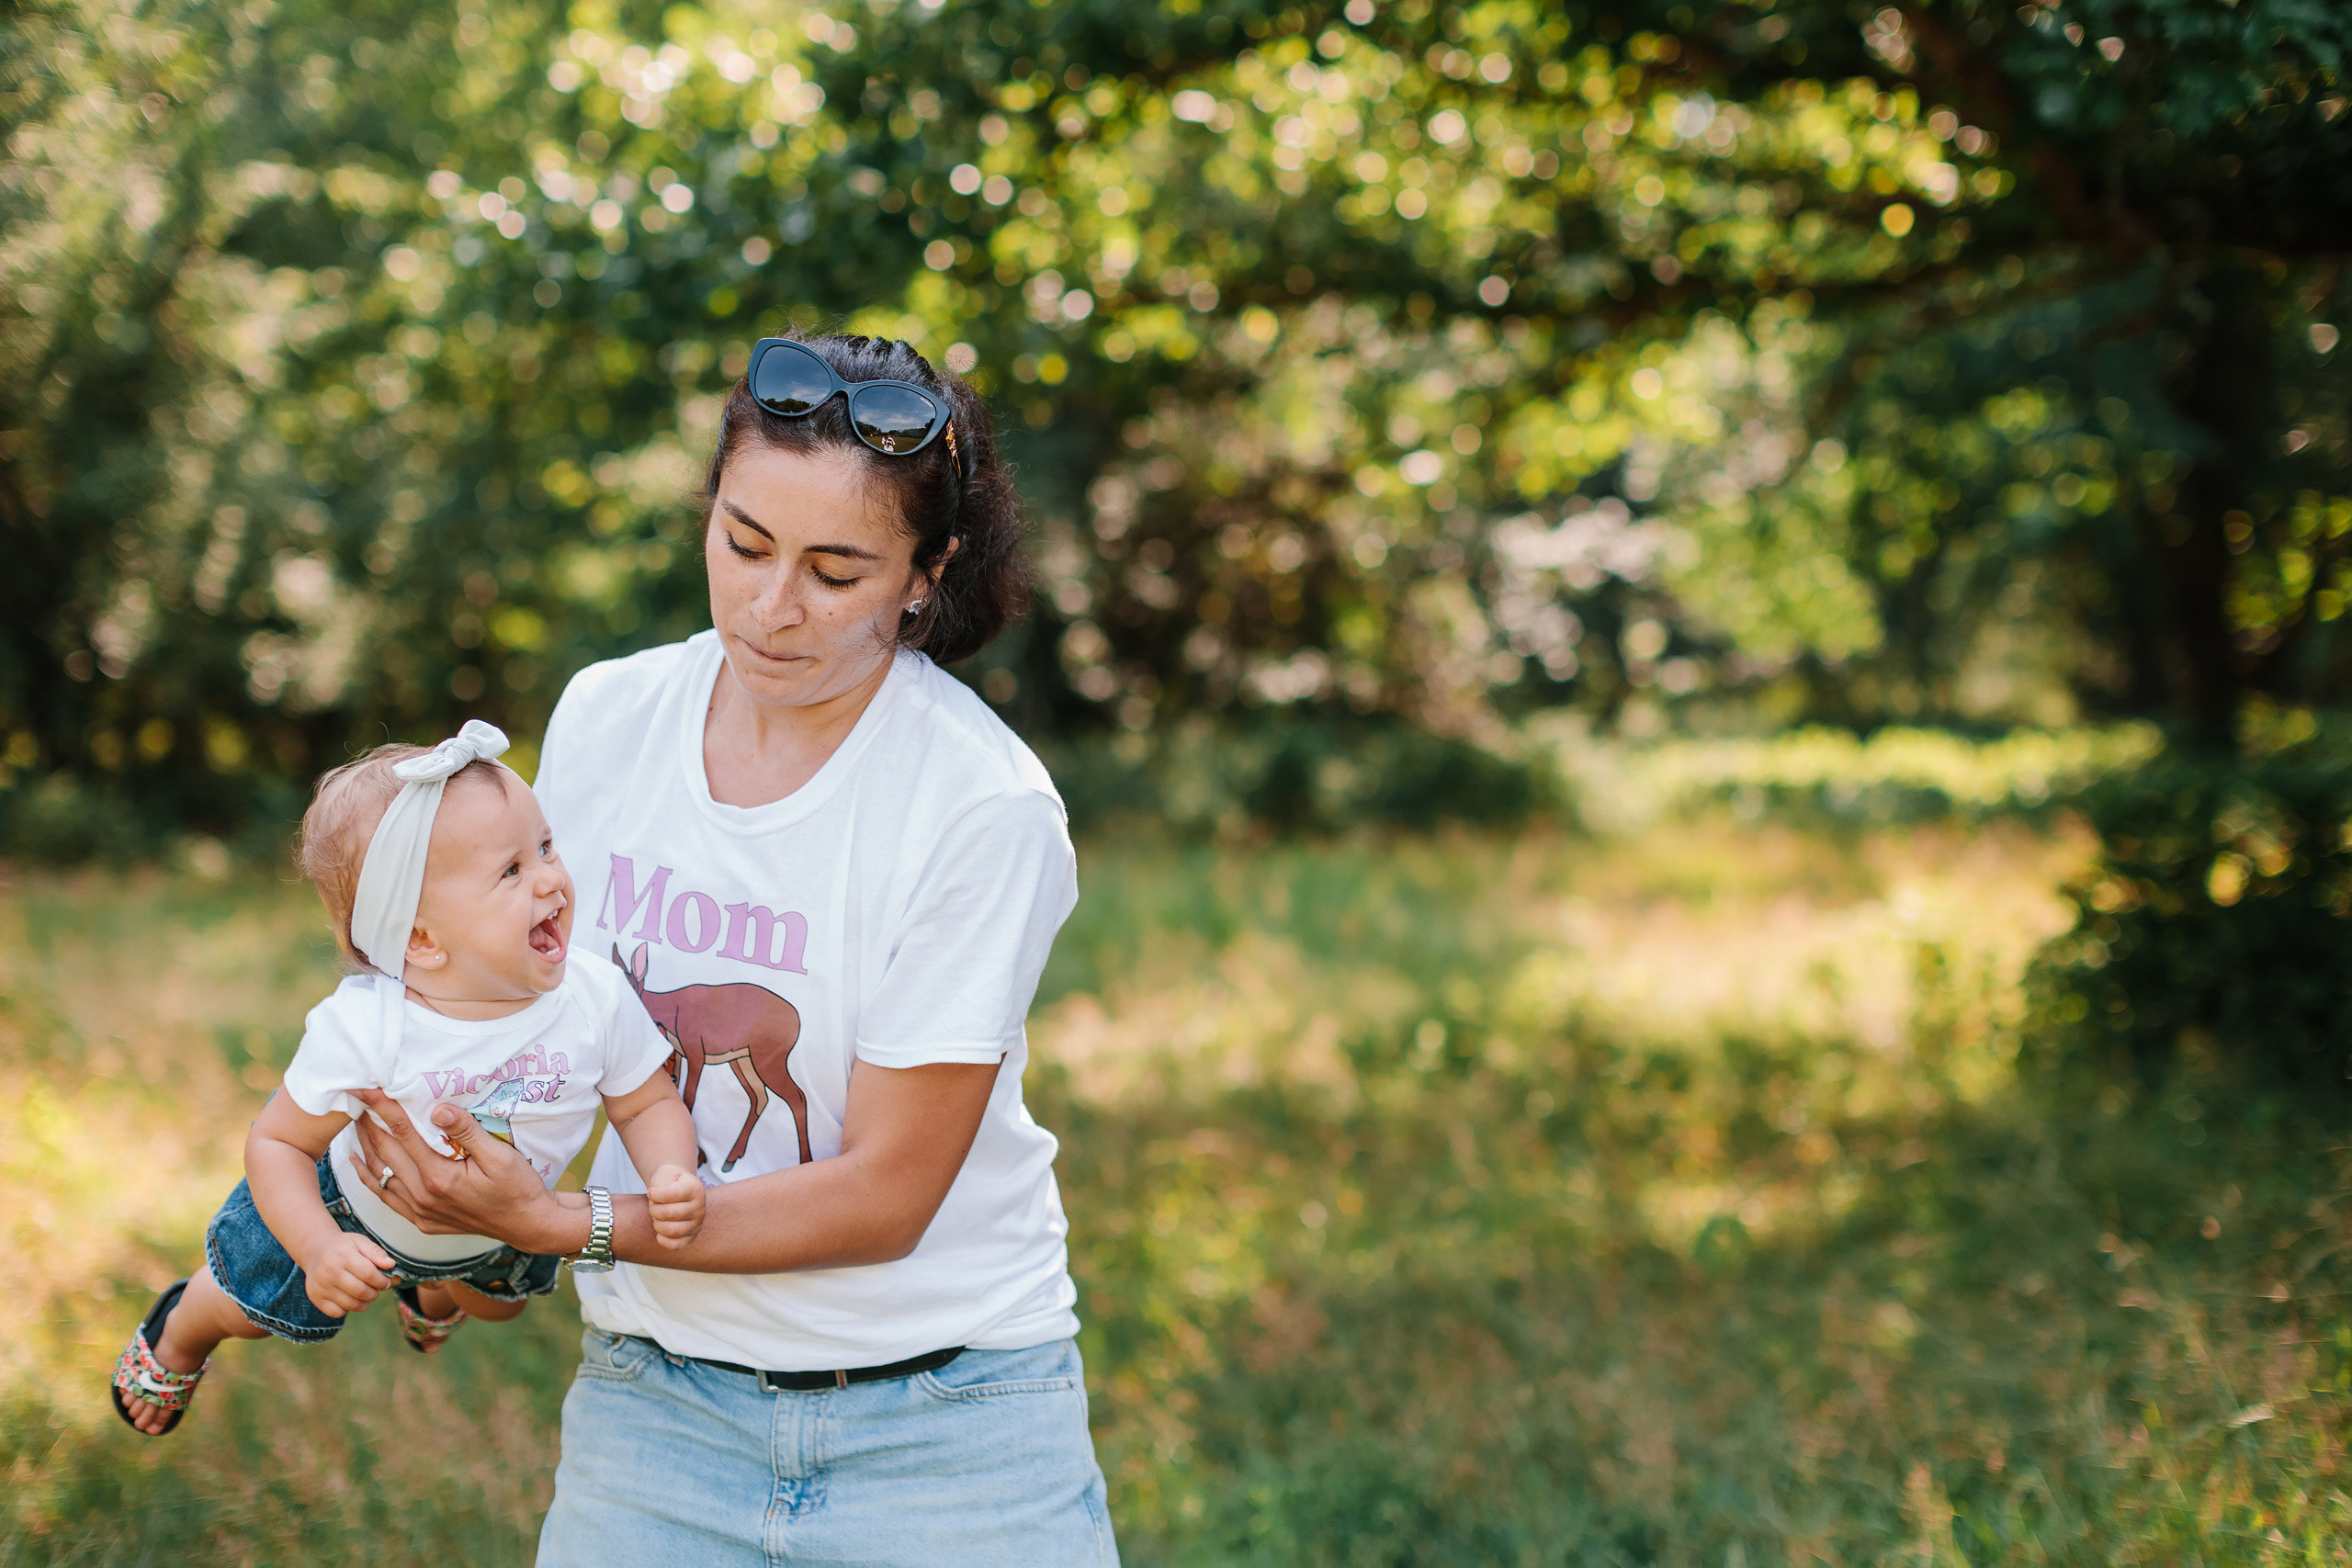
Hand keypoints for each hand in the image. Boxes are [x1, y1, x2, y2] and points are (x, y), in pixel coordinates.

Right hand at [302, 1230, 395, 1316]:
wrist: (315, 1250)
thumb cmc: (343, 1247)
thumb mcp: (360, 1241)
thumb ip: (376, 1252)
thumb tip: (391, 1264)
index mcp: (342, 1255)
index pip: (368, 1274)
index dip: (382, 1281)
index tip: (387, 1282)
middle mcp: (329, 1272)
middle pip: (360, 1291)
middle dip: (375, 1293)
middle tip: (377, 1289)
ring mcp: (320, 1287)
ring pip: (351, 1305)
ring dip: (365, 1303)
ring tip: (367, 1294)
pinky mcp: (315, 1298)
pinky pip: (337, 1312)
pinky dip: (348, 1309)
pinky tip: (350, 1298)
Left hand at [350, 1089, 578, 1254]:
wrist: (526, 1223)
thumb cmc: (518, 1187)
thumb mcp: (500, 1156)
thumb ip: (466, 1131)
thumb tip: (437, 1110)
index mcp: (439, 1177)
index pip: (403, 1133)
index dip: (384, 1107)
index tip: (368, 1088)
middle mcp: (422, 1196)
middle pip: (385, 1153)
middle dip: (369, 1123)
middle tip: (356, 1099)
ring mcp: (420, 1212)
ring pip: (379, 1175)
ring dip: (365, 1147)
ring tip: (355, 1123)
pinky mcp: (422, 1221)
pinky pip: (386, 1197)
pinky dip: (369, 1178)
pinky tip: (359, 1164)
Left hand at [646, 1164, 705, 1249]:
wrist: (679, 1190)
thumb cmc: (670, 1181)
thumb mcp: (666, 1172)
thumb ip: (661, 1180)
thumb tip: (657, 1197)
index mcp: (695, 1188)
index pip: (670, 1194)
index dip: (654, 1194)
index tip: (652, 1192)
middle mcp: (700, 1207)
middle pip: (669, 1214)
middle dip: (653, 1209)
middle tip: (653, 1205)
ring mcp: (698, 1224)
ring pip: (672, 1231)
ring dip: (657, 1224)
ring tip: (657, 1217)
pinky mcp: (691, 1237)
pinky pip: (675, 1245)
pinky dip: (662, 1239)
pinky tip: (660, 1229)